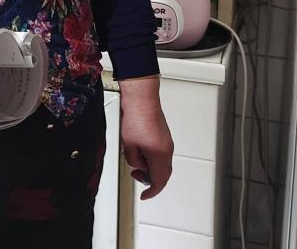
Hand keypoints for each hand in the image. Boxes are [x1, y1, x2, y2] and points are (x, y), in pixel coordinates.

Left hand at [118, 76, 173, 199]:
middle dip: (150, 180)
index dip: (152, 192)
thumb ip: (133, 160)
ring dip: (151, 169)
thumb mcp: (129, 145)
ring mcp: (167, 143)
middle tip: (137, 178)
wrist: (142, 100)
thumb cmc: (136, 118)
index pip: (159, 181)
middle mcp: (167, 150)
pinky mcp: (164, 137)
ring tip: (136, 163)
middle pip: (163, 174)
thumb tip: (137, 165)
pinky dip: (153, 160)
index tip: (145, 196)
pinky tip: (141, 154)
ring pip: (163, 164)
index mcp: (159, 155)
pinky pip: (162, 155)